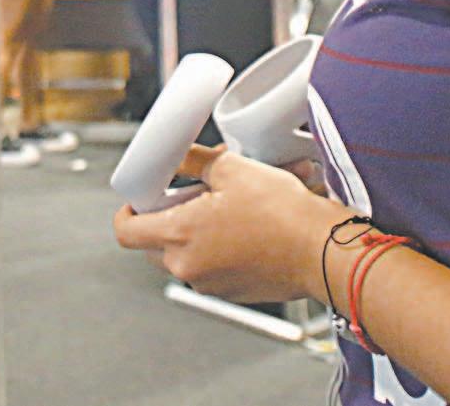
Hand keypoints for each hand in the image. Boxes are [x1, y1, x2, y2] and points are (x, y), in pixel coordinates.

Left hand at [113, 145, 345, 304]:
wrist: (323, 251)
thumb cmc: (282, 213)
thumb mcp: (232, 169)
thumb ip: (193, 161)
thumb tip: (176, 156)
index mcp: (179, 235)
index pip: (126, 230)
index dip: (127, 209)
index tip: (140, 196)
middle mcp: (188, 266)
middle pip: (150, 245)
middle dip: (162, 218)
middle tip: (187, 195)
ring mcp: (210, 284)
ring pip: (181, 256)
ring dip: (191, 233)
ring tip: (222, 208)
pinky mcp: (231, 293)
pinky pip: (209, 268)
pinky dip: (214, 249)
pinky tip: (241, 228)